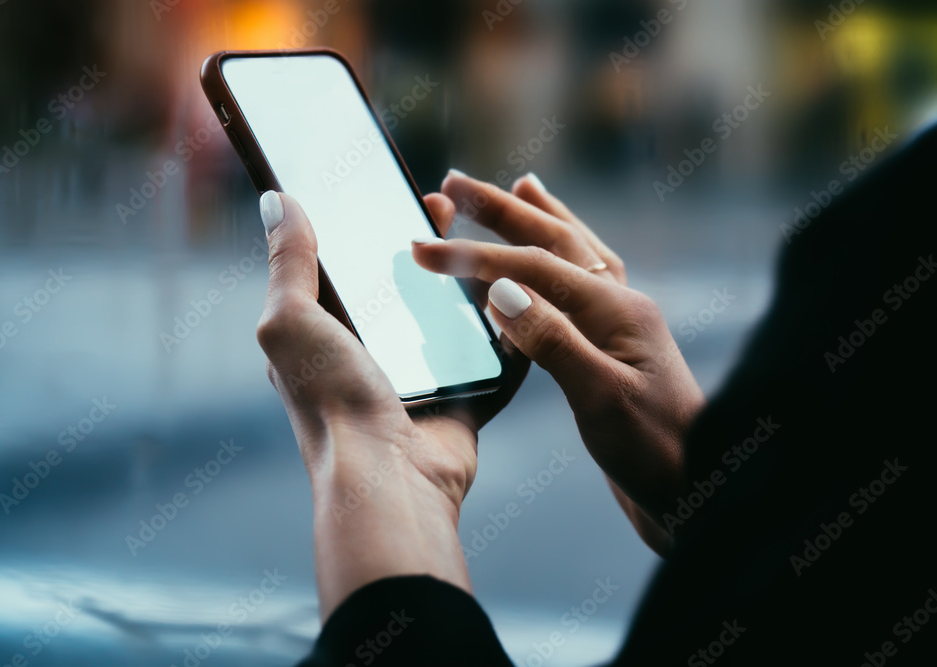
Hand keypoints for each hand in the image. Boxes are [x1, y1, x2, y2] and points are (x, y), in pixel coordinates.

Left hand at [254, 190, 526, 618]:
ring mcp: (418, 374)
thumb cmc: (331, 400)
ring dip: (464, 275)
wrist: (390, 477)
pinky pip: (488, 352)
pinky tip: (515, 288)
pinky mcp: (462, 394)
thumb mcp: (291, 322)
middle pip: (399, 282)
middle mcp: (368, 353)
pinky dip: (502, 325)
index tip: (386, 187)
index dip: (361, 224)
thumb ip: (288, 264)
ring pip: (447, 313)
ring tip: (481, 235)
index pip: (341, 265)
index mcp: (322, 334)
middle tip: (439, 203)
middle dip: (419, 241)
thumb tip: (275, 200)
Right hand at [412, 172, 705, 553]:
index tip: (422, 248)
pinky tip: (548, 264)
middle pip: (557, 241)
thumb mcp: (602, 399)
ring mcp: (618, 326)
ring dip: (540, 220)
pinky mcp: (611, 350)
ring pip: (574, 256)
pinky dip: (557, 262)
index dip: (475, 255)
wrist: (695, 493)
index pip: (534, 267)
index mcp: (617, 311)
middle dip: (505, 209)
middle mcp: (620, 306)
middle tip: (457, 182)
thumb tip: (499, 290)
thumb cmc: (656, 453)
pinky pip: (579, 287)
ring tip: (519, 188)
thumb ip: (553, 341)